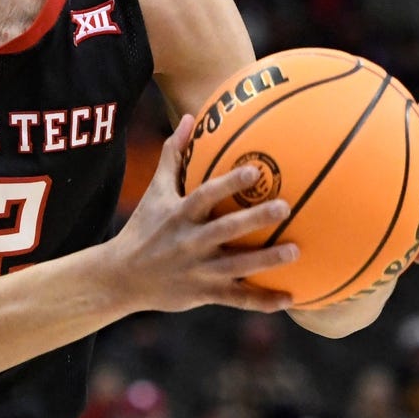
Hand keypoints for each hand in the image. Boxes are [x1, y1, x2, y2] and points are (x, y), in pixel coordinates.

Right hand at [108, 115, 298, 313]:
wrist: (121, 276)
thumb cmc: (144, 226)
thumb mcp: (156, 190)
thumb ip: (174, 154)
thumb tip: (190, 117)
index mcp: (178, 215)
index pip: (205, 195)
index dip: (229, 184)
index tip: (255, 171)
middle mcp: (189, 241)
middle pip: (226, 230)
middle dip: (255, 219)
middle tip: (285, 207)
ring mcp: (197, 270)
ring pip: (237, 267)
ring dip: (267, 260)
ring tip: (296, 250)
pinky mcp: (203, 294)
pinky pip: (236, 298)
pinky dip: (262, 300)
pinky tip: (290, 297)